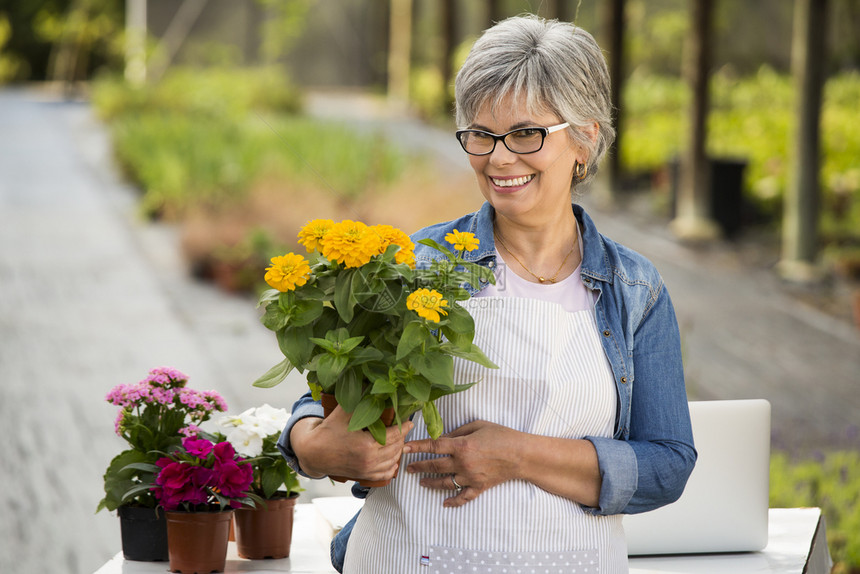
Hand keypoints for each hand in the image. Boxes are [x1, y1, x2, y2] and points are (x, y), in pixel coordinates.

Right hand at [291, 404, 412, 481]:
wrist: (313, 453)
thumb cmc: (328, 431)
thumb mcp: (343, 413)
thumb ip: (359, 399)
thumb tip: (370, 384)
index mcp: (367, 444)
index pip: (394, 435)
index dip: (404, 428)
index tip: (410, 422)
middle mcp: (369, 460)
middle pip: (395, 448)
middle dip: (402, 438)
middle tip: (404, 429)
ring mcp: (366, 470)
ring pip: (391, 462)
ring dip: (398, 451)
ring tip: (399, 441)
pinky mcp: (362, 475)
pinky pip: (383, 475)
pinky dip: (391, 468)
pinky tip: (393, 461)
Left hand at [404, 420, 522, 507]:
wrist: (521, 455)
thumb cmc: (501, 435)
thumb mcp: (478, 425)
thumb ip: (458, 431)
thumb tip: (443, 437)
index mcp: (461, 445)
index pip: (433, 446)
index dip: (417, 447)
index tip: (405, 448)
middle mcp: (462, 463)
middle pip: (434, 466)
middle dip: (419, 466)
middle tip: (408, 468)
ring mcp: (470, 477)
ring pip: (444, 483)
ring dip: (431, 483)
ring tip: (422, 482)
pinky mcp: (479, 487)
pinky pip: (463, 497)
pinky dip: (453, 502)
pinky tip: (444, 503)